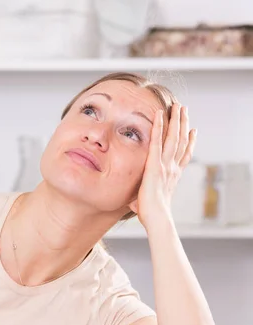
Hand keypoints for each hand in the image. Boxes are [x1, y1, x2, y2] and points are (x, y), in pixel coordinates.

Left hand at [129, 103, 196, 228]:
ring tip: (178, 106)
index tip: (193, 131)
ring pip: (174, 137)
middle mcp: (173, 167)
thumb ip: (141, 198)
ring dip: (176, 119)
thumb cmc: (151, 214)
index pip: (184, 154)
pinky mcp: (155, 164)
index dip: (190, 142)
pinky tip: (159, 114)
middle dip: (183, 123)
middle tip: (185, 110)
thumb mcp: (147, 202)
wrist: (156, 217)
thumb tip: (132, 205)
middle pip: (181, 140)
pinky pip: (157, 141)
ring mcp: (166, 165)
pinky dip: (159, 126)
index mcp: (173, 175)